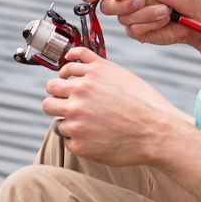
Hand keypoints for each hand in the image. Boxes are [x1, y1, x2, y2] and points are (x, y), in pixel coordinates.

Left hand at [41, 48, 186, 164]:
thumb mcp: (115, 73)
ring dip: (66, 124)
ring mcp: (76, 124)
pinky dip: (78, 141)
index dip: (60, 90)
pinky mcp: (79, 145)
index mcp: (85, 82)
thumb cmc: (138, 103)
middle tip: (67, 111)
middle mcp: (77, 102)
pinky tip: (93, 139)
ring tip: (83, 127)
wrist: (153, 132)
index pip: (54, 83)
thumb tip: (69, 56)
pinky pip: (68, 142)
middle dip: (55, 106)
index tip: (65, 94)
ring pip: (56, 124)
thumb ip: (91, 63)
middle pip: (48, 102)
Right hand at [87, 0, 200, 48]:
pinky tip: (163, 19)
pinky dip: (151, 23)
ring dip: (146, 13)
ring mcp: (130, 18)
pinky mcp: (139, 33)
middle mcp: (123, 1)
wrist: (194, 14)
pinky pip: (135, 30)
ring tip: (163, 9)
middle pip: (106, 6)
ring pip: (123, 19)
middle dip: (125, 4)